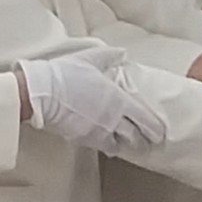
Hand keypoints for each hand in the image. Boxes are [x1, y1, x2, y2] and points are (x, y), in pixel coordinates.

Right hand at [17, 50, 161, 155]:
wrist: (43, 94)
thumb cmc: (66, 75)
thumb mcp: (90, 59)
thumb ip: (110, 56)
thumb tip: (123, 53)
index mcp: (119, 99)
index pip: (145, 118)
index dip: (154, 127)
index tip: (159, 130)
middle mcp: (114, 118)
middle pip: (137, 135)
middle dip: (145, 139)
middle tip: (150, 140)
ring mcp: (101, 131)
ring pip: (123, 144)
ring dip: (129, 145)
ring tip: (133, 144)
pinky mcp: (87, 139)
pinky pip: (106, 147)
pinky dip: (112, 147)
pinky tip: (112, 144)